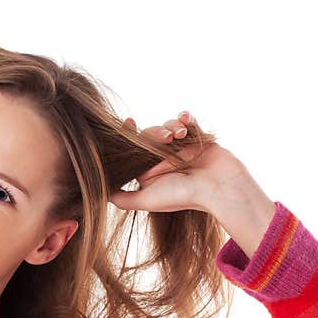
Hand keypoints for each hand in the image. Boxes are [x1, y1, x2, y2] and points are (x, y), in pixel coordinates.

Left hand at [109, 111, 254, 213]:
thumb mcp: (146, 200)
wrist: (218, 189)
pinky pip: (188, 121)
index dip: (128, 134)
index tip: (128, 122)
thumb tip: (99, 193)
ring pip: (168, 126)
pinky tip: (186, 119)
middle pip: (150, 134)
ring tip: (179, 135)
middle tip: (167, 139)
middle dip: (156, 133)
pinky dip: (185, 118)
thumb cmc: (182, 196)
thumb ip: (122, 198)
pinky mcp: (198, 139)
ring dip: (171, 126)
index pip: (133, 148)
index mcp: (149, 171)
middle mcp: (164, 159)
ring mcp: (182, 148)